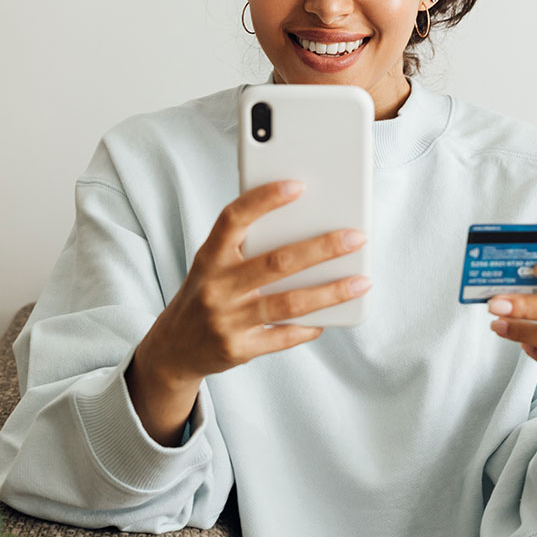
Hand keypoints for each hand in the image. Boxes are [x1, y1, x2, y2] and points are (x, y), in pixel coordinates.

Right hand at [139, 180, 370, 385]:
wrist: (174, 349)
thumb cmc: (206, 295)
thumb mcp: (212, 266)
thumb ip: (245, 247)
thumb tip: (305, 227)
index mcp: (209, 258)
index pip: (233, 220)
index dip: (263, 200)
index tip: (298, 186)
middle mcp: (216, 288)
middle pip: (276, 262)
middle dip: (322, 248)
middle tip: (356, 237)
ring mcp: (227, 321)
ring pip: (289, 303)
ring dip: (331, 291)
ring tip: (362, 281)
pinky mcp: (239, 349)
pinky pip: (284, 337)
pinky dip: (311, 326)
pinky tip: (332, 317)